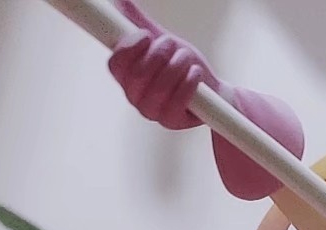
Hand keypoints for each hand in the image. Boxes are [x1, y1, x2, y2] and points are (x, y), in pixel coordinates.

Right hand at [107, 0, 304, 199]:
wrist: (210, 90)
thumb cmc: (182, 67)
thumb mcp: (161, 42)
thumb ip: (140, 23)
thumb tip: (122, 2)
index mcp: (127, 77)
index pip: (116, 64)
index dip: (130, 48)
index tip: (147, 35)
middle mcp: (136, 97)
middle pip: (138, 75)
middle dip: (159, 53)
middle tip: (172, 44)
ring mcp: (153, 112)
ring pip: (160, 87)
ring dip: (177, 65)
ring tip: (186, 57)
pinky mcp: (172, 121)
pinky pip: (178, 100)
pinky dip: (189, 81)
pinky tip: (195, 73)